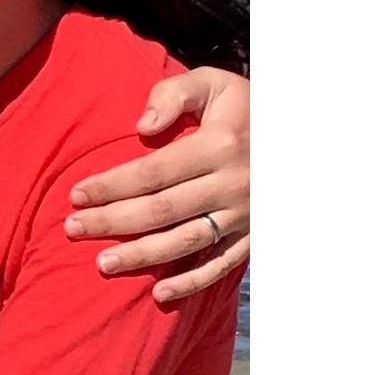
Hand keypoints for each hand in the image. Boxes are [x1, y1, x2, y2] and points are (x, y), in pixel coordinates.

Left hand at [65, 67, 248, 302]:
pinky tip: (159, 292)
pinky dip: (192, 282)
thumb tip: (141, 126)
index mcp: (218, 146)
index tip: (75, 195)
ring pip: (186, 242)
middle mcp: (232, 185)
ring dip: (142, 256)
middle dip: (113, 221)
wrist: (303, 134)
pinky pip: (222, 265)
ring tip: (102, 263)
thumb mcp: (213, 82)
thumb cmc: (245, 105)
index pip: (152, 172)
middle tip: (72, 229)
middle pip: (161, 210)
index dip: (111, 185)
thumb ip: (173, 95)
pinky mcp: (255, 235)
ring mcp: (246, 215)